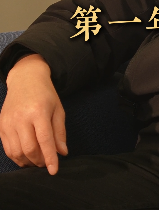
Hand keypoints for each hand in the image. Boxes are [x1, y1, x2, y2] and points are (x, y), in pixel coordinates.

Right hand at [0, 53, 67, 174]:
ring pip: (17, 152)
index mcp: (38, 111)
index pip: (44, 140)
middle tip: (45, 162)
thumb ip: (59, 131)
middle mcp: (21, 118)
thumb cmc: (45, 93)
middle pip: (29, 149)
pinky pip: (8, 149)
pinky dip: (17, 157)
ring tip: (36, 160)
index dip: (49, 157)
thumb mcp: (58, 109)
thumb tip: (62, 152)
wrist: (25, 78)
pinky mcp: (1, 126)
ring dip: (28, 161)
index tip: (54, 170)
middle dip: (39, 161)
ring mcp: (9, 122)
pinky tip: (25, 156)